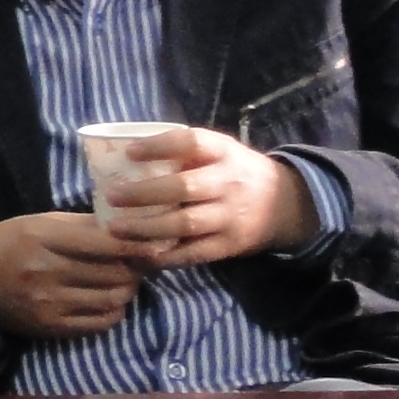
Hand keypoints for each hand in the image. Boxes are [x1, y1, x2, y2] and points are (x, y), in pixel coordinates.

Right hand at [0, 212, 149, 337]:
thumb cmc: (11, 242)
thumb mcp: (41, 223)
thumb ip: (84, 226)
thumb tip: (131, 229)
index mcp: (44, 238)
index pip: (104, 244)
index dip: (136, 246)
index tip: (156, 245)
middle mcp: (47, 271)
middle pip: (114, 273)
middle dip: (135, 268)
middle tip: (141, 264)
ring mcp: (49, 302)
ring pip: (112, 299)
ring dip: (126, 290)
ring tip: (124, 281)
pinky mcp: (51, 327)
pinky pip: (100, 323)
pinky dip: (113, 312)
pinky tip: (109, 301)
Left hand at [96, 126, 313, 264]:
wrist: (287, 204)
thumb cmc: (235, 172)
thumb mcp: (220, 152)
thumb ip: (183, 153)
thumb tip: (124, 156)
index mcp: (223, 152)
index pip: (191, 143)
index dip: (159, 146)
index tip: (129, 153)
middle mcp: (228, 182)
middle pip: (183, 187)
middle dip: (144, 194)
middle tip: (111, 197)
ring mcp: (231, 216)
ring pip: (186, 224)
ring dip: (147, 228)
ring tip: (115, 229)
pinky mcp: (231, 244)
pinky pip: (195, 252)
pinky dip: (167, 256)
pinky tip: (142, 254)